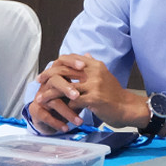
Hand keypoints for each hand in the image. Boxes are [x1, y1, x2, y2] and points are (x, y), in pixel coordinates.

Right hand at [27, 57, 85, 133]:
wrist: (52, 119)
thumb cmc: (67, 102)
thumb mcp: (77, 91)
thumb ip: (85, 78)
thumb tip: (94, 60)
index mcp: (56, 76)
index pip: (61, 65)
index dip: (71, 63)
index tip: (83, 66)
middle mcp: (46, 85)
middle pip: (54, 81)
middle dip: (67, 88)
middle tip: (78, 96)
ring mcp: (40, 97)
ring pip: (53, 101)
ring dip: (67, 112)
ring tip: (79, 121)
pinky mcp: (36, 110)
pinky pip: (46, 116)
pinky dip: (57, 123)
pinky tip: (66, 128)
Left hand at [29, 54, 149, 133]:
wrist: (127, 108)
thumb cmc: (114, 94)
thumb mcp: (104, 75)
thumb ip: (93, 65)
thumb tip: (85, 55)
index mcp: (95, 65)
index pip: (69, 59)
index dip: (55, 64)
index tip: (45, 72)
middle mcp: (94, 72)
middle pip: (63, 70)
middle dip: (48, 77)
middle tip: (38, 82)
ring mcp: (94, 85)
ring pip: (65, 87)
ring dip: (50, 94)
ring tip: (40, 99)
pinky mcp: (94, 99)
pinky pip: (72, 102)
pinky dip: (62, 106)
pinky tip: (55, 110)